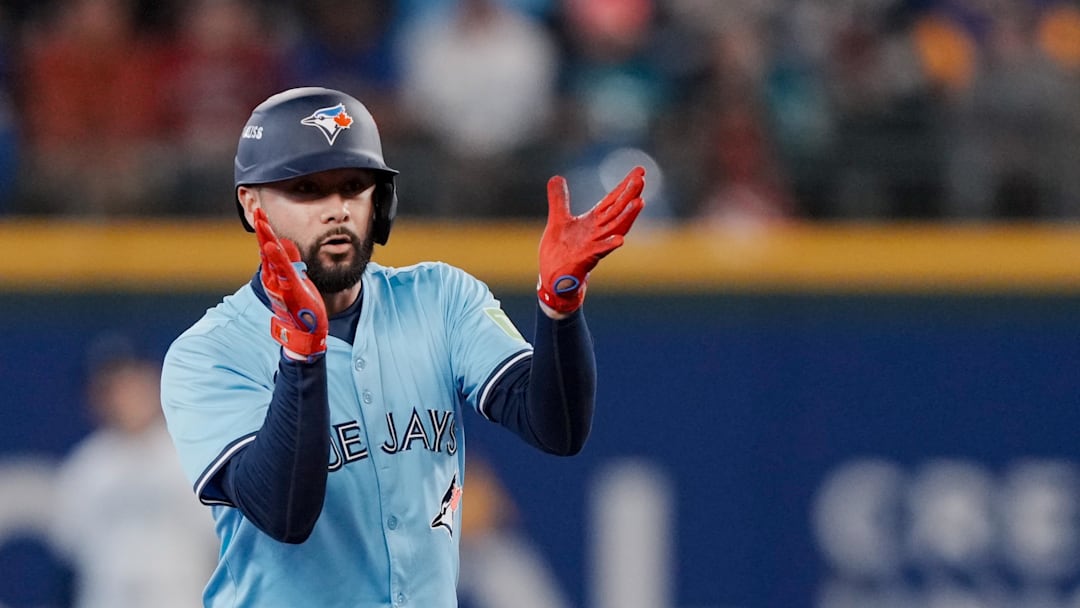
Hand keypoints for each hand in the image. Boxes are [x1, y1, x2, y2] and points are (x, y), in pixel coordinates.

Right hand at [253, 208, 327, 360]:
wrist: (306, 332)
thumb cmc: (300, 306)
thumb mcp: (296, 278)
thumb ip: (290, 260)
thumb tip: (285, 242)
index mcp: (276, 273)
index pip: (268, 246)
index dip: (264, 229)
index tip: (260, 211)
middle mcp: (274, 277)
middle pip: (266, 249)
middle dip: (262, 229)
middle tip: (257, 209)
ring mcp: (281, 283)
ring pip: (272, 258)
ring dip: (267, 239)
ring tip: (262, 221)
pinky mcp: (292, 290)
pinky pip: (284, 272)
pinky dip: (277, 258)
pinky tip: (273, 245)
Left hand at [538, 166, 645, 314]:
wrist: (553, 278)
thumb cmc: (559, 252)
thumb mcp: (558, 219)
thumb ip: (559, 199)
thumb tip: (556, 177)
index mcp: (593, 221)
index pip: (612, 200)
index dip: (625, 185)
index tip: (640, 171)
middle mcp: (598, 232)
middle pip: (617, 210)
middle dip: (630, 195)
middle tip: (642, 178)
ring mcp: (594, 245)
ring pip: (614, 228)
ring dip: (628, 216)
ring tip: (640, 202)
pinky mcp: (586, 259)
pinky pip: (600, 251)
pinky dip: (610, 245)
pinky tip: (620, 240)